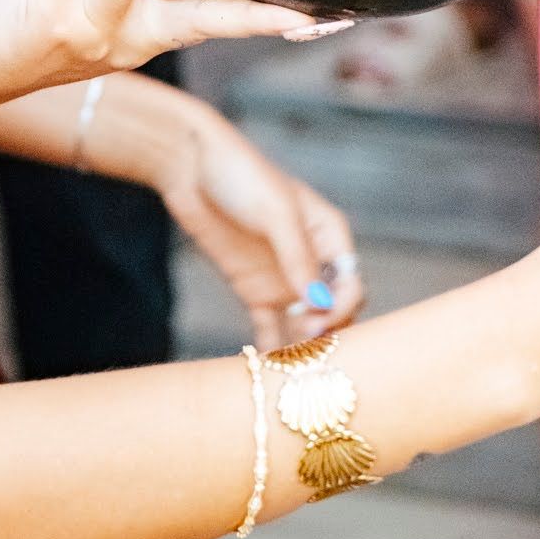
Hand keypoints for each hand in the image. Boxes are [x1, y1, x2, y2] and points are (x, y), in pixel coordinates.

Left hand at [156, 98, 363, 347]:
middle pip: (333, 310)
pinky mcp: (253, 289)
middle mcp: (312, 261)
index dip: (340, 308)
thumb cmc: (241, 176)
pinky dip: (270, 348)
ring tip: (288, 373)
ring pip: (303, 325)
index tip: (316, 323)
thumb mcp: (275, 212)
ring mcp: (283, 278)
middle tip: (304, 354)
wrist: (189, 165)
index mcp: (330, 236)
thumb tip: (319, 303)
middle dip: (324, 333)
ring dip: (300, 348)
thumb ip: (298, 258)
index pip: (350, 284)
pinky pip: (269, 328)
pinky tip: (265, 370)